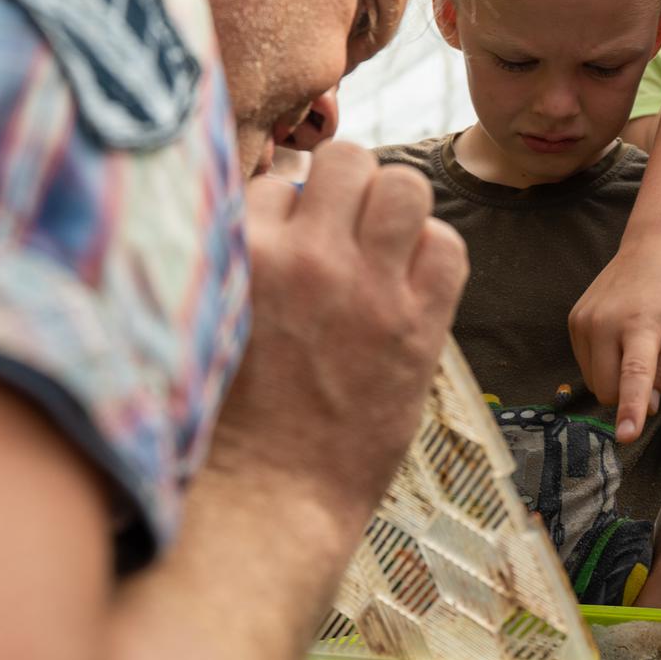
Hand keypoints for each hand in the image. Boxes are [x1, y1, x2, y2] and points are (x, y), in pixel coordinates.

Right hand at [215, 142, 467, 516]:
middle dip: (349, 187)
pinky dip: (436, 256)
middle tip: (348, 233)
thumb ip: (241, 259)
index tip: (295, 242)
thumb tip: (277, 201)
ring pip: (405, 185)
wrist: (267, 499)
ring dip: (398, 209)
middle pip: (346, 160)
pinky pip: (449, 246)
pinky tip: (414, 286)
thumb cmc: (227, 420)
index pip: (276, 180)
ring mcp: (366, 289)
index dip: (290, 208)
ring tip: (385, 249)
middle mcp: (304, 258)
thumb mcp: (211, 317)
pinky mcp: (417, 327)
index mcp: (239, 255)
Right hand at [569, 236, 660, 443]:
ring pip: (592, 380)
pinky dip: (601, 364)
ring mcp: (584, 320)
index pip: (634, 375)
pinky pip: (584, 363)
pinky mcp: (573, 319)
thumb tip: (646, 410)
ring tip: (635, 348)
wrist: (652, 247)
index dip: (631, 408)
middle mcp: (606, 323)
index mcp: (642, 326)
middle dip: (625, 397)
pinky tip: (619, 339)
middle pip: (606, 390)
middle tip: (651, 373)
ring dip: (612, 379)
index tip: (626, 436)